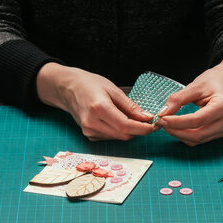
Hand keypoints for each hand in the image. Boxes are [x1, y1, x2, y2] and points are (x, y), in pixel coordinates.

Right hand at [36, 63, 154, 140]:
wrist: (68, 89)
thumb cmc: (90, 84)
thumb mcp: (113, 90)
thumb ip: (130, 106)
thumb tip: (147, 117)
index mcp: (99, 108)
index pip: (126, 125)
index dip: (143, 128)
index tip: (154, 125)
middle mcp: (92, 122)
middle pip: (124, 135)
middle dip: (139, 130)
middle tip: (149, 121)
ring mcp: (89, 131)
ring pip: (118, 138)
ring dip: (130, 131)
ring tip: (134, 119)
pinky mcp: (89, 135)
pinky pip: (111, 137)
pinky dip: (119, 131)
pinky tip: (119, 121)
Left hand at [157, 53, 222, 145]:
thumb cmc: (213, 82)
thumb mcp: (195, 85)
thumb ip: (178, 99)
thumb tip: (163, 113)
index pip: (197, 120)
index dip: (177, 122)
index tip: (162, 118)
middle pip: (197, 134)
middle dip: (176, 131)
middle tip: (162, 123)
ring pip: (197, 140)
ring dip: (179, 135)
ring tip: (168, 124)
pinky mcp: (221, 133)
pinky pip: (200, 139)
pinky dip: (186, 136)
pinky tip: (178, 127)